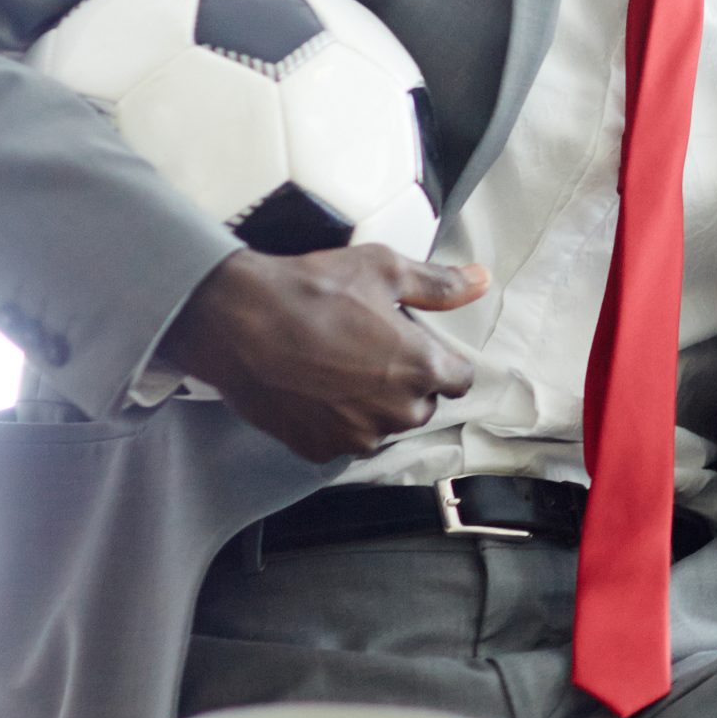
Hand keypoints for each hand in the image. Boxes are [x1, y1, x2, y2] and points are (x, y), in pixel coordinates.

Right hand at [154, 246, 488, 463]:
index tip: (416, 346)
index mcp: (422, 369)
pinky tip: (314, 389)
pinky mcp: (317, 448)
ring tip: (338, 367)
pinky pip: (342, 439)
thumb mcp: (384, 269)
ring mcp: (355, 435)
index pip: (459, 380)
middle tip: (370, 349)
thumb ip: (439, 284)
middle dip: (406, 382)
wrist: (235, 320)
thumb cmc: (311, 290)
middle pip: (421, 405)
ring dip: (371, 404)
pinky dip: (335, 421)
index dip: (440, 361)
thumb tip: (480, 282)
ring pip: (382, 425)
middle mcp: (396, 411)